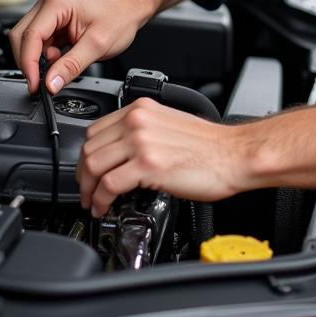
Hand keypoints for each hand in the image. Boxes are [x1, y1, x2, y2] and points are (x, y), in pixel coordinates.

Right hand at [9, 0, 147, 93]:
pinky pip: (39, 42)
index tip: (35, 85)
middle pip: (22, 37)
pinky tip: (60, 60)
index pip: (30, 36)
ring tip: (60, 65)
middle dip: (29, 62)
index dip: (28, 64)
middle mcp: (49, 4)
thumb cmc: (119, 16)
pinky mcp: (53, 22)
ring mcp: (50, 12)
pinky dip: (45, 56)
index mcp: (57, 3)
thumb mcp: (97, 45)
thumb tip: (50, 83)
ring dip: (38, 59)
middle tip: (43, 82)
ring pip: (28, 41)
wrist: (130, 7)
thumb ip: (71, 66)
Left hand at [77, 98, 243, 216]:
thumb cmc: (209, 146)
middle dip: (82, 175)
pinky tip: (104, 207)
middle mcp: (138, 121)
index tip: (87, 170)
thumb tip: (121, 153)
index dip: (85, 155)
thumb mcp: (168, 125)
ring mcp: (141, 142)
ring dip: (87, 190)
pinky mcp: (147, 165)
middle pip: (89, 148)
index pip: (96, 130)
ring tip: (92, 202)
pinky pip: (108, 185)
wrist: (233, 155)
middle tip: (86, 191)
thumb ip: (142, 132)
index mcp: (142, 109)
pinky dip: (100, 200)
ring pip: (93, 165)